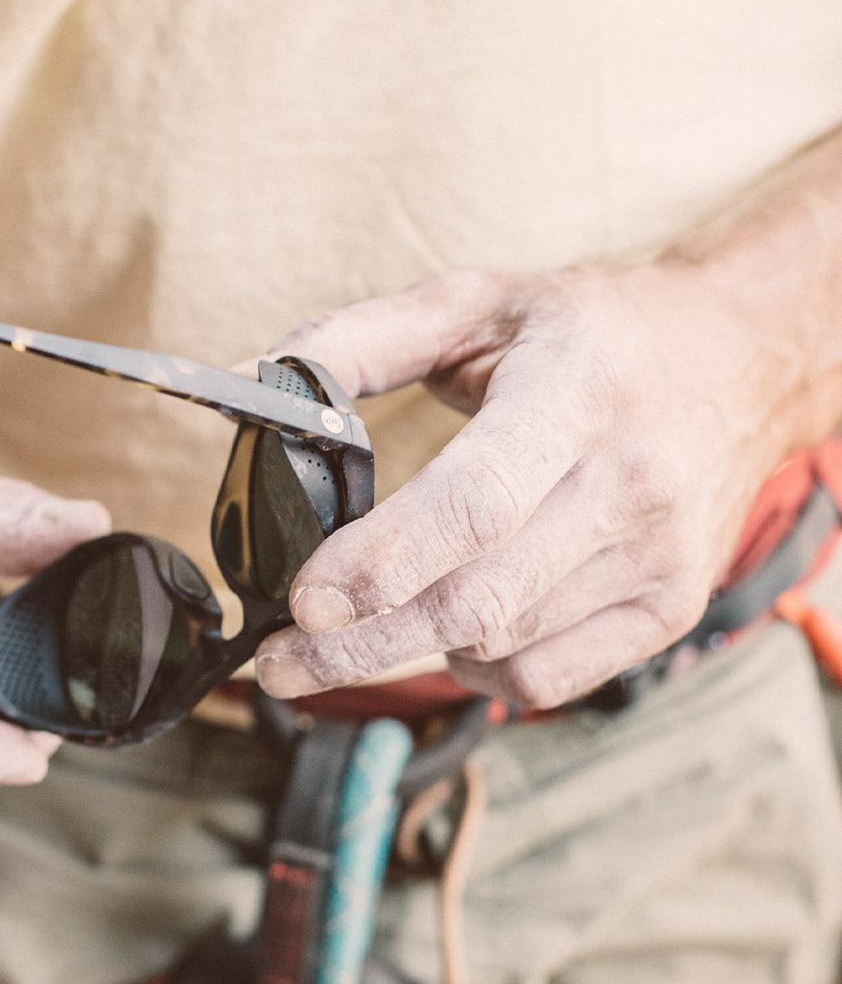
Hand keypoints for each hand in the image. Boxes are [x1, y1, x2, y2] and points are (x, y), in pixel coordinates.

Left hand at [254, 263, 809, 707]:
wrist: (741, 359)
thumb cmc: (589, 332)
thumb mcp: (473, 302)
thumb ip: (351, 342)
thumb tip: (242, 387)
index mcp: (578, 392)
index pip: (474, 504)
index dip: (382, 562)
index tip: (303, 601)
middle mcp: (631, 483)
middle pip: (476, 599)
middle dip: (359, 645)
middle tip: (277, 663)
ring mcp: (660, 557)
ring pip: (500, 644)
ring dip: (407, 650)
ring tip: (347, 634)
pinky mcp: (671, 609)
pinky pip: (546, 680)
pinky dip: (477, 671)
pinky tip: (446, 634)